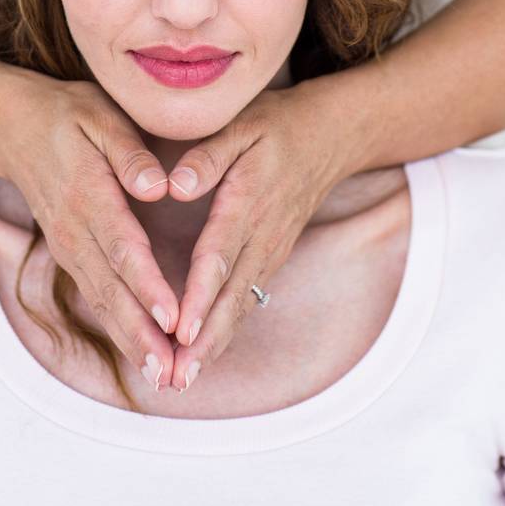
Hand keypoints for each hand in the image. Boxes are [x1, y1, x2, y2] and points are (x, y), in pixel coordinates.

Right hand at [0, 71, 182, 381]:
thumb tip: (159, 187)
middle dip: (142, 334)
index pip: (123, 247)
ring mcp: (69, 246)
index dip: (148, 285)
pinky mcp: (69, 254)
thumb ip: (130, 153)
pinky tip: (141, 352)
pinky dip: (118, 327)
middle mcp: (75, 231)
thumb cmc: (68, 116)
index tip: (173, 318)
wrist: (13, 127)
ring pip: (102, 301)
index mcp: (89, 195)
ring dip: (131, 341)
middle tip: (171, 372)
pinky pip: (96, 296)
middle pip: (112, 289)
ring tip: (161, 376)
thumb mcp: (101, 116)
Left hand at [164, 79, 345, 388]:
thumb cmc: (276, 126)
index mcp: (248, 201)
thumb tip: (174, 186)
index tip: (179, 330)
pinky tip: (205, 354)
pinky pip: (248, 298)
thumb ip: (207, 156)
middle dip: (203, 340)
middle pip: (231, 296)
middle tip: (176, 378)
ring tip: (184, 381)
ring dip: (213, 345)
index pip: (218, 255)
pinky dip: (226, 330)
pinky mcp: (273, 256)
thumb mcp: (241, 125)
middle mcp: (262, 235)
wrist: (330, 137)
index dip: (198, 295)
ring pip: (241, 305)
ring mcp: (271, 250)